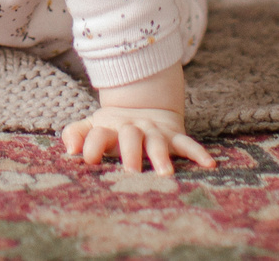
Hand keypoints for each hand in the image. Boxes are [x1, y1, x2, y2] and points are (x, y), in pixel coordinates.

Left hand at [60, 104, 214, 176]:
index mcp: (110, 128)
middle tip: (131, 171)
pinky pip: (188, 144)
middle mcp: (133, 129)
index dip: (92, 143)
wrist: (145, 105)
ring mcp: (155, 132)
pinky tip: (209, 165)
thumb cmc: (114, 128)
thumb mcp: (93, 126)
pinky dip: (198, 153)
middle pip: (130, 137)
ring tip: (164, 173)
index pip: (99, 134)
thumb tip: (68, 149)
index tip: (88, 159)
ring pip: (158, 143)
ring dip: (161, 156)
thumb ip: (76, 134)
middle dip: (130, 153)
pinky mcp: (174, 135)